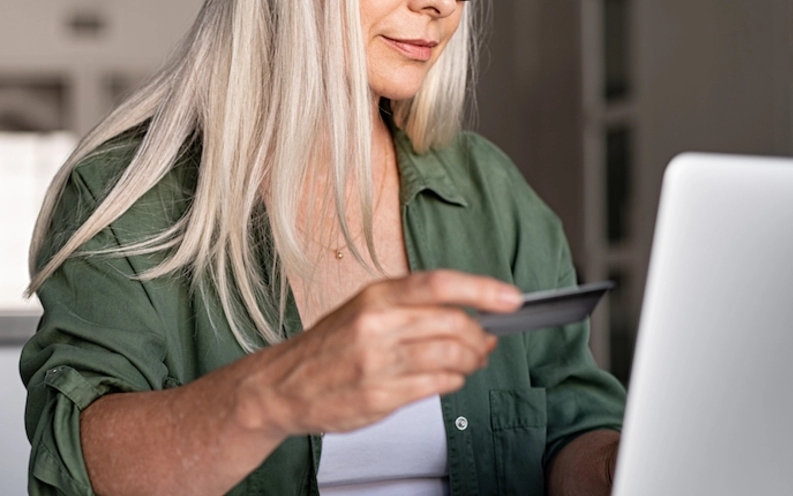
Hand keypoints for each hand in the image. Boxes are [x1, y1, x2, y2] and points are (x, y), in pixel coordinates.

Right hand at [236, 270, 523, 435]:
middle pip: (454, 323)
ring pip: (451, 356)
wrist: (281, 386)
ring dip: (471, 361)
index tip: (511, 299)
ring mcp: (378, 362)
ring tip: (468, 363)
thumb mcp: (361, 310)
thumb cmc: (325, 348)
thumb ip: (410, 309)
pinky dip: (452, 381)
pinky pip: (437, 385)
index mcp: (374, 297)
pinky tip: (447, 378)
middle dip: (481, 336)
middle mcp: (376, 325)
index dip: (483, 290)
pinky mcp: (380, 395)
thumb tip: (468, 312)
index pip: (439, 284)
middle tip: (485, 343)